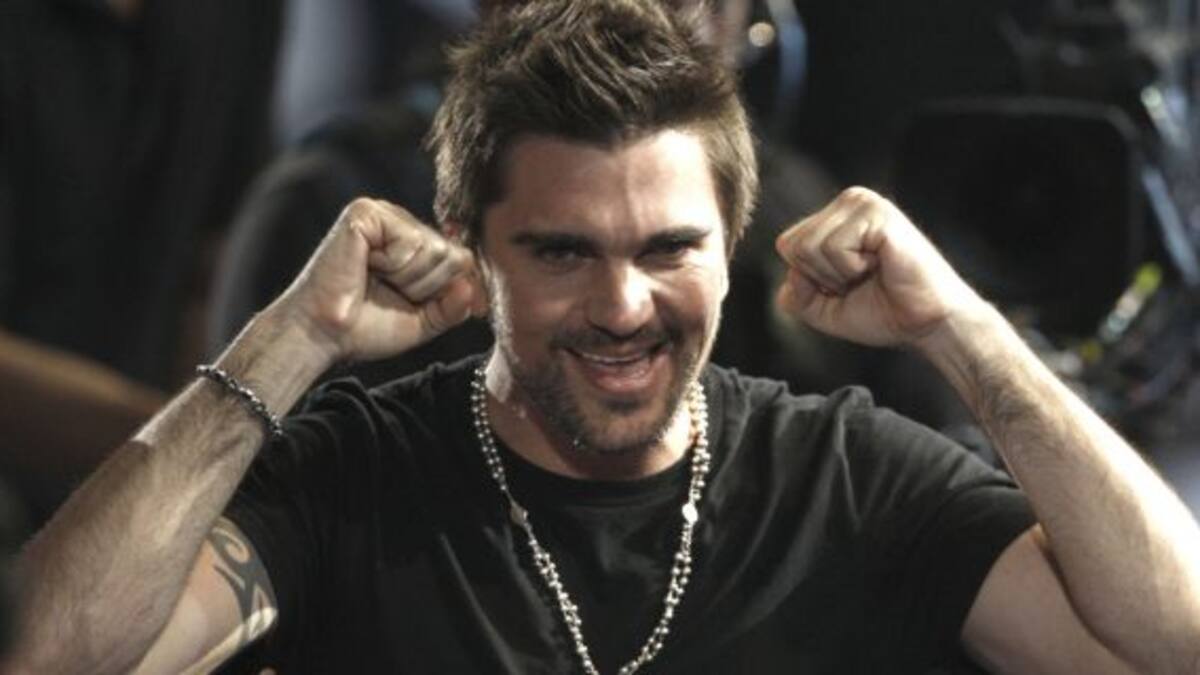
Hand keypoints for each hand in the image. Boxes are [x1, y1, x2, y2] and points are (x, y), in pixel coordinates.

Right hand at [273, 198, 485, 362]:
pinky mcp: (366, 212)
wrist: (323, 334)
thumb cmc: (365, 328)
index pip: (460, 259)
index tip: (411, 303)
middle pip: (452, 254)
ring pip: (435, 249)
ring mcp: (383, 213)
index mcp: (413, 243)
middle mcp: (400, 223)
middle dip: (426, 287)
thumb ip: (453, 306)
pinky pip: (410, 241)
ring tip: (375, 280)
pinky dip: (393, 265)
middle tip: (387, 292)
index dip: (448, 290)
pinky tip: (366, 266)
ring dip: (408, 279)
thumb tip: (471, 285)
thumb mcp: (422, 321)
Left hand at [774, 187, 980, 347]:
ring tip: (873, 272)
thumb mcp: (823, 310)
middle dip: (821, 277)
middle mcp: (848, 202)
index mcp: (835, 217)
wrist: (927, 324)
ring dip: (838, 275)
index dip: (810, 279)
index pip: (787, 245)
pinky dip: (853, 269)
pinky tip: (882, 264)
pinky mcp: (878, 213)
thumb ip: (795, 295)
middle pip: (792, 245)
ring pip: (808, 247)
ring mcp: (863, 203)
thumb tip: (790, 275)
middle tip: (863, 280)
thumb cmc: (883, 313)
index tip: (848, 286)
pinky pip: (834, 248)